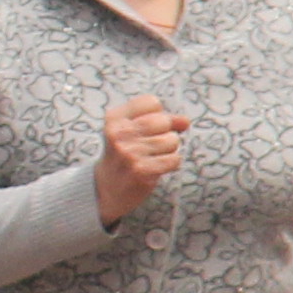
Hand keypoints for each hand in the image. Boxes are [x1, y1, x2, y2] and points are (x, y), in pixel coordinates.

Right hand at [93, 93, 187, 226]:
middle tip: (153, 145)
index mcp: (115, 118)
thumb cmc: (124, 156)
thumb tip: (185, 121)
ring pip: (171, 140)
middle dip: (166, 133)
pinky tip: (158, 167)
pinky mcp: (141, 170)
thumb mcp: (133, 132)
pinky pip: (173, 159)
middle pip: (163, 121)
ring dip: (169, 150)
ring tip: (154, 157)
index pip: (151, 103)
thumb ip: (161, 121)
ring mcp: (129, 152)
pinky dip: (171, 164)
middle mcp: (119, 133)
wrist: (106, 189)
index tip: (148, 128)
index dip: (157, 115)